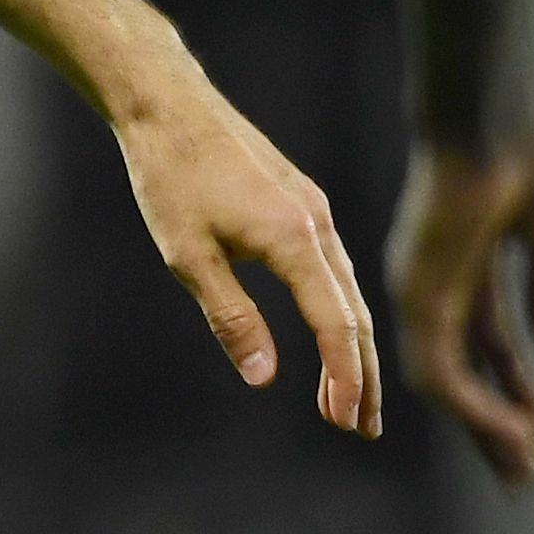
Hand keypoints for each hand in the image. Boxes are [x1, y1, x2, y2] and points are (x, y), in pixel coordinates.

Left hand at [112, 79, 382, 437]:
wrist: (168, 104)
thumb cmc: (169, 176)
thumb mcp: (187, 255)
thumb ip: (230, 316)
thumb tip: (263, 378)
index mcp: (294, 239)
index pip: (336, 324)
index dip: (346, 378)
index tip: (349, 424)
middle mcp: (317, 224)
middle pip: (355, 313)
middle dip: (362, 375)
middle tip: (365, 430)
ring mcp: (314, 211)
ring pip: (348, 291)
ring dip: (353, 347)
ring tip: (350, 397)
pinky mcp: (302, 203)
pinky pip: (335, 268)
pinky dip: (340, 310)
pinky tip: (332, 333)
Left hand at [387, 115, 533, 486]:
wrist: (498, 115)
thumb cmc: (531, 155)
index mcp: (474, 269)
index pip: (493, 347)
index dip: (519, 391)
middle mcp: (441, 286)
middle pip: (466, 373)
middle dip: (495, 425)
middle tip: (523, 476)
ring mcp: (424, 291)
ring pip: (448, 382)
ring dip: (487, 427)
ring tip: (526, 464)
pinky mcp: (418, 294)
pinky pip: (442, 369)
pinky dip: (477, 407)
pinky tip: (514, 430)